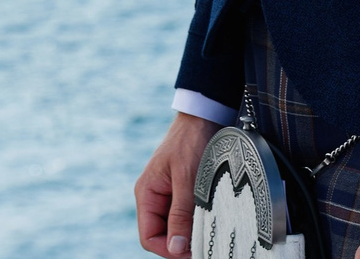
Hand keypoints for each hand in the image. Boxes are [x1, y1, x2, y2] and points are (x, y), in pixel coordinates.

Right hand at [134, 112, 219, 256]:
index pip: (149, 237)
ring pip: (177, 228)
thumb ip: (180, 215)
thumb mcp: (186, 179)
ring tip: (212, 233)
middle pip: (163, 236)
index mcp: (146, 194)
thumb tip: (175, 249)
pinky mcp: (184, 191)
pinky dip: (198, 222)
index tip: (193, 252)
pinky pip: (187, 216)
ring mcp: (169, 195)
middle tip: (207, 245)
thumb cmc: (191, 142)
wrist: (204, 116)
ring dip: (192, 233)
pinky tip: (212, 220)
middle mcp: (154, 197)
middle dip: (182, 244)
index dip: (169, 250)